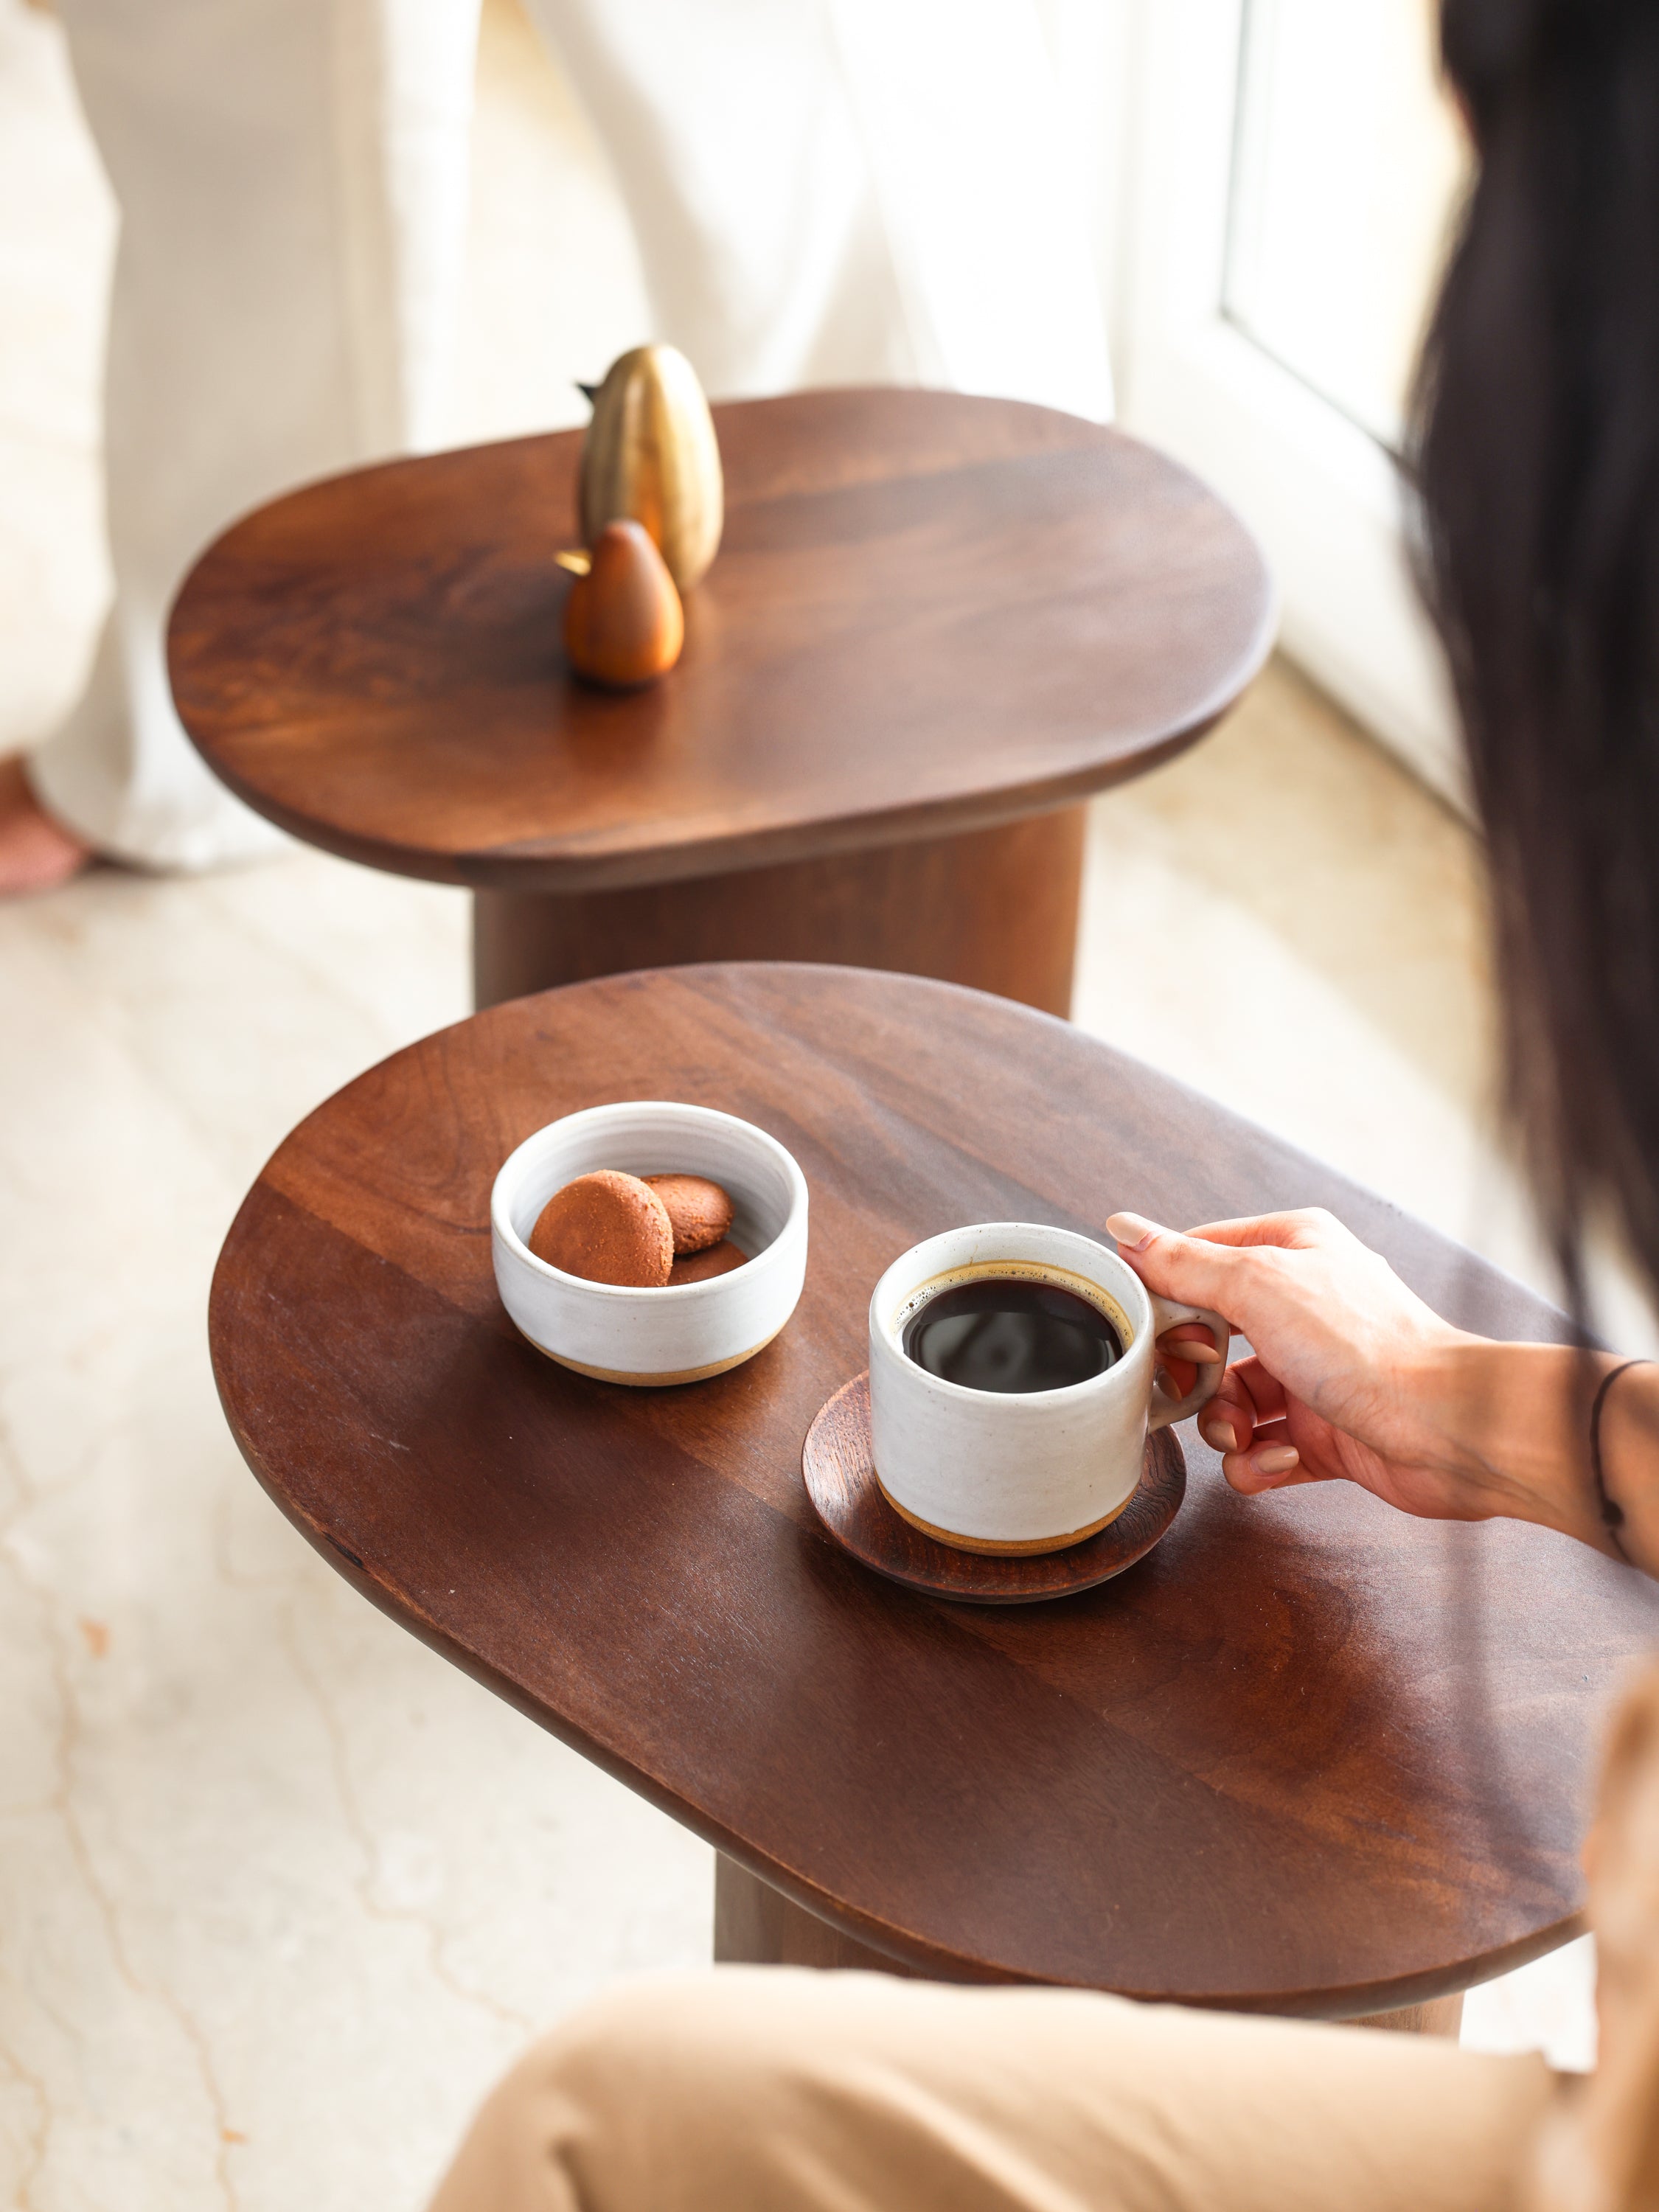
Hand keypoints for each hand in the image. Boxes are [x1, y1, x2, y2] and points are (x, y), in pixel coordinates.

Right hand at [1115, 1206, 1558, 1525]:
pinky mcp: (1321, 1433)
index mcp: (1291, 1251)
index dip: (1167, 1298)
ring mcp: (1311, 1373)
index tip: (1153, 1330)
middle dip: (1193, 1374)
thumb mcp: (1259, 1286)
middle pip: (1206, 1339)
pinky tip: (1278, 1458)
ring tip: (1242, 1433)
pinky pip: (1259, 1449)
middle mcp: (1301, 1307)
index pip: (1198, 1261)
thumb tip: (1125, 1229)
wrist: (1446, 1428)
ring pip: (1227, 1401)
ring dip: (1221, 1426)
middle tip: (1197, 1387)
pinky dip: (1256, 1461)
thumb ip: (1186, 1263)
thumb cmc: (1368, 1346)